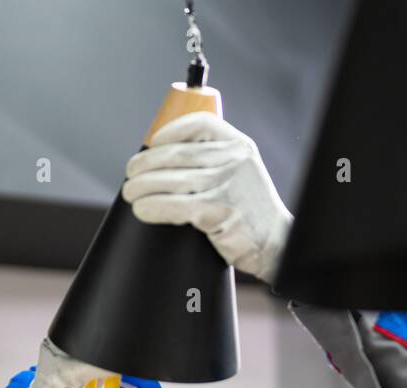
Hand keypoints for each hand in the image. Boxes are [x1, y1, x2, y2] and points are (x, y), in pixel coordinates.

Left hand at [121, 112, 292, 287]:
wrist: (275, 243)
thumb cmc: (249, 210)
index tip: (151, 144)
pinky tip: (143, 209)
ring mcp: (227, 186)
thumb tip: (162, 160)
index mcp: (239, 145)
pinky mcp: (219, 212)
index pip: (199, 125)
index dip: (170, 132)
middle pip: (178, 154)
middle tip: (130, 174)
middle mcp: (234, 161)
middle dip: (145, 163)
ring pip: (172, 180)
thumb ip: (212, 161)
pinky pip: (176, 206)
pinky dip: (153, 207)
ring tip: (131, 193)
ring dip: (142, 187)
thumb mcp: (239, 172)